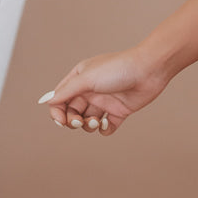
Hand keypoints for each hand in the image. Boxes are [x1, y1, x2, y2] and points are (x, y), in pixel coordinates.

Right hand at [38, 47, 168, 135]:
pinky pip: (107, 127)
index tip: (61, 121)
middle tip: (80, 121)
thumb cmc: (118, 69)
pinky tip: (108, 123)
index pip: (60, 99)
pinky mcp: (120, 111)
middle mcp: (91, 90)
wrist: (150, 70)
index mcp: (80, 78)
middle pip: (72, 112)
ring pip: (88, 120)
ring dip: (88, 125)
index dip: (57, 112)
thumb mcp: (87, 78)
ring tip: (97, 121)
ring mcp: (105, 101)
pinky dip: (105, 129)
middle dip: (72, 121)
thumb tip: (48, 102)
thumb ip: (66, 92)